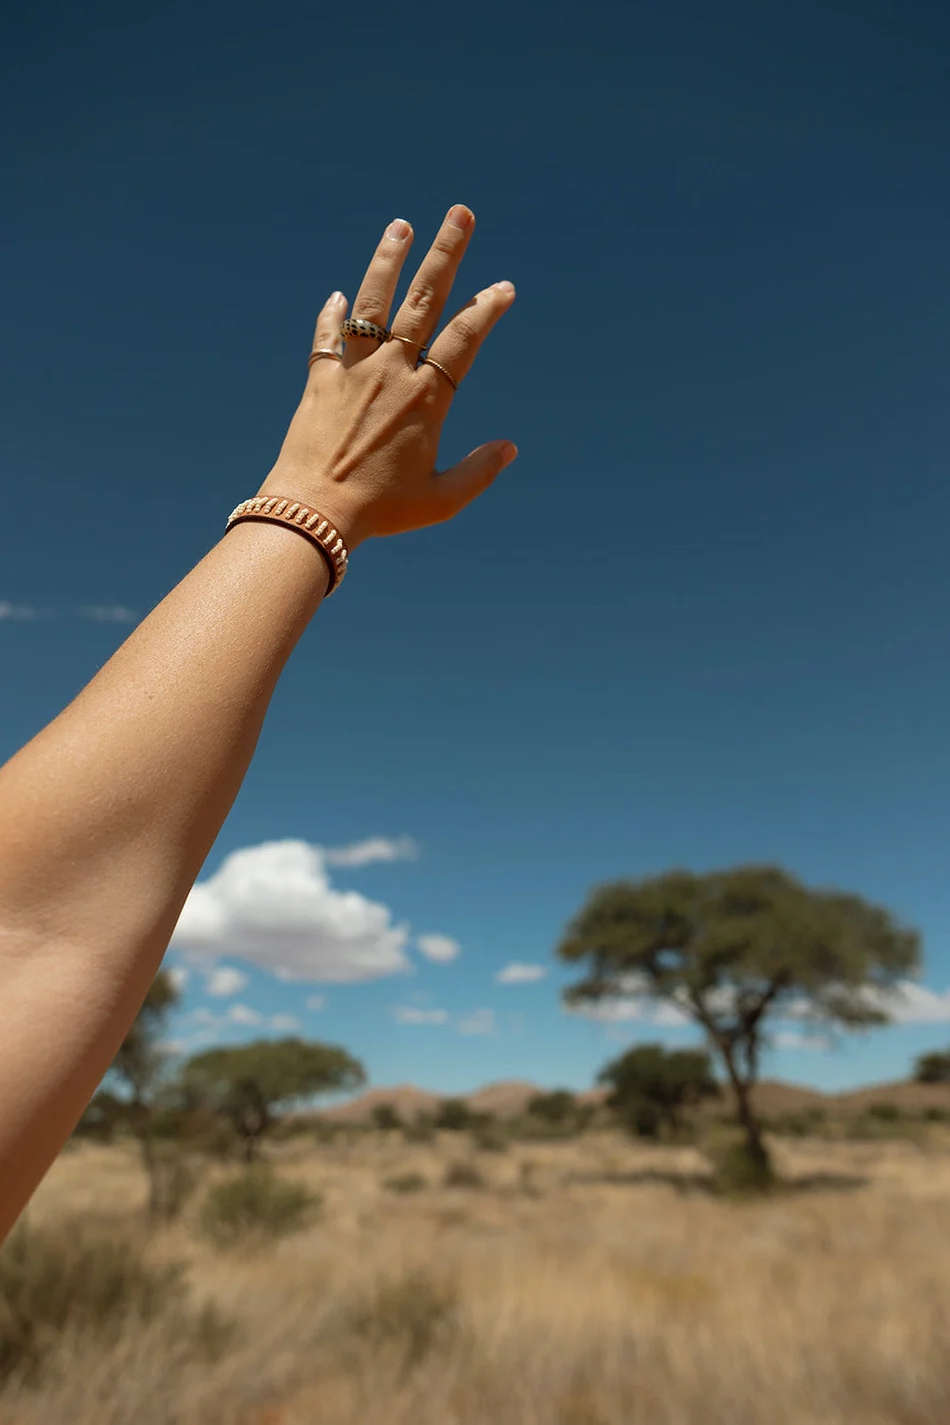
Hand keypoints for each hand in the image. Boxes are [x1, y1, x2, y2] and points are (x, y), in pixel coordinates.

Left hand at [257, 204, 516, 549]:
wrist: (314, 512)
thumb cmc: (381, 511)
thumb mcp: (441, 500)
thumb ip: (478, 471)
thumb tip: (509, 448)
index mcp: (426, 399)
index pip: (463, 340)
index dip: (486, 310)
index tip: (503, 288)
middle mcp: (391, 373)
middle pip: (424, 301)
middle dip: (446, 254)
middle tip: (460, 214)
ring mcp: (353, 373)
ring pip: (373, 304)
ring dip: (388, 261)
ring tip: (400, 227)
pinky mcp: (320, 382)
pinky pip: (327, 339)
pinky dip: (331, 316)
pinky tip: (337, 296)